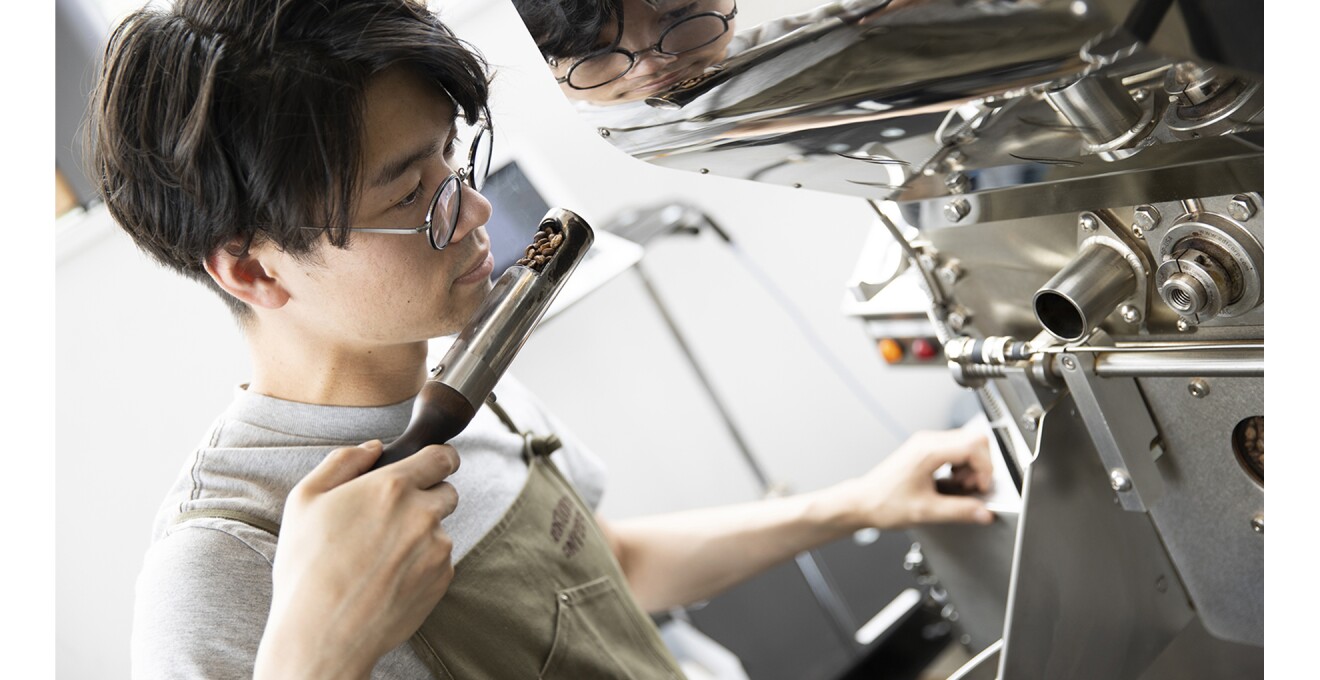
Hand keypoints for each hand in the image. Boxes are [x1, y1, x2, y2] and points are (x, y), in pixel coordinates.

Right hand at [255, 441, 460, 679]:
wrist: (322, 633)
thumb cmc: (306, 566)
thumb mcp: (305, 500)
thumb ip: (343, 462)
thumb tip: (374, 448)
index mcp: (392, 486)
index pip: (442, 457)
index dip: (439, 459)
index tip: (432, 465)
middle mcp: (423, 514)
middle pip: (447, 492)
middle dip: (428, 498)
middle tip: (394, 519)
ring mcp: (437, 548)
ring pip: (441, 529)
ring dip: (422, 535)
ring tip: (380, 556)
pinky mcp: (442, 579)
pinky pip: (440, 561)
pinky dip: (422, 564)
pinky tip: (389, 577)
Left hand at [829, 426, 994, 529]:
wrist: (863, 502)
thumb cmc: (885, 503)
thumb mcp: (927, 511)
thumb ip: (959, 511)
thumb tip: (984, 513)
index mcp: (929, 451)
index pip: (974, 445)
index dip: (985, 468)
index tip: (981, 487)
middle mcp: (928, 441)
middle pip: (974, 440)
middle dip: (980, 466)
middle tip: (971, 488)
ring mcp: (925, 443)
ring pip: (966, 444)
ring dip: (971, 466)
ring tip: (959, 487)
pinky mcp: (924, 449)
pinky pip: (955, 449)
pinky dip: (961, 465)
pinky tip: (951, 482)